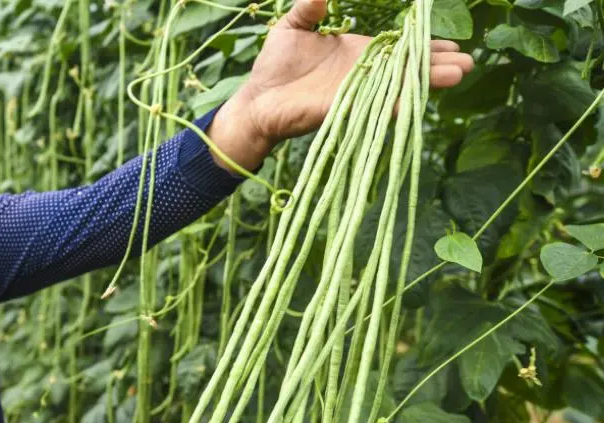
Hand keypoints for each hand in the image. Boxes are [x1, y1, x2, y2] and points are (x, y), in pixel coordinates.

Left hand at [208, 0, 473, 171]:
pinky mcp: (342, 109)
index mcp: (358, 53)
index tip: (453, 43)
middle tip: (468, 62)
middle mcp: (363, 74)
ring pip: (397, 86)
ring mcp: (356, 93)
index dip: (423, 45)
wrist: (256, 99)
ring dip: (426, 81)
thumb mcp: (292, 26)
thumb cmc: (274, 65)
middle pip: (407, 68)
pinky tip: (413, 100)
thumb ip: (310, 7)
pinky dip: (393, 104)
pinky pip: (372, 106)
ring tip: (458, 74)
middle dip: (436, 64)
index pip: (399, 48)